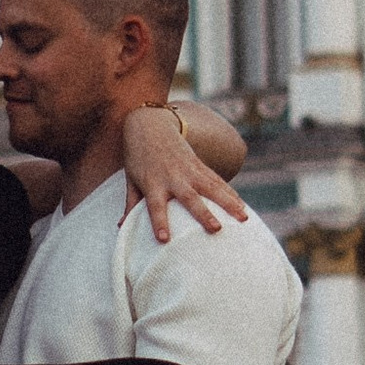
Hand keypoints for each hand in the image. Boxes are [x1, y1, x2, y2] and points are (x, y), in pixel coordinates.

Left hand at [120, 101, 246, 241]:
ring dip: (228, 203)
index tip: (164, 239)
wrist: (150, 125)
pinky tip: (242, 205)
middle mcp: (173, 178)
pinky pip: (217, 180)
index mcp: (152, 184)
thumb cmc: (138, 157)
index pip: (154, 206)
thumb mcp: (130, 179)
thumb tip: (121, 227)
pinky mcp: (199, 164)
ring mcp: (189, 170)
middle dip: (204, 214)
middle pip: (190, 198)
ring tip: (243, 218)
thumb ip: (130, 204)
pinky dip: (230, 193)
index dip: (159, 222)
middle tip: (216, 229)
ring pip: (212, 188)